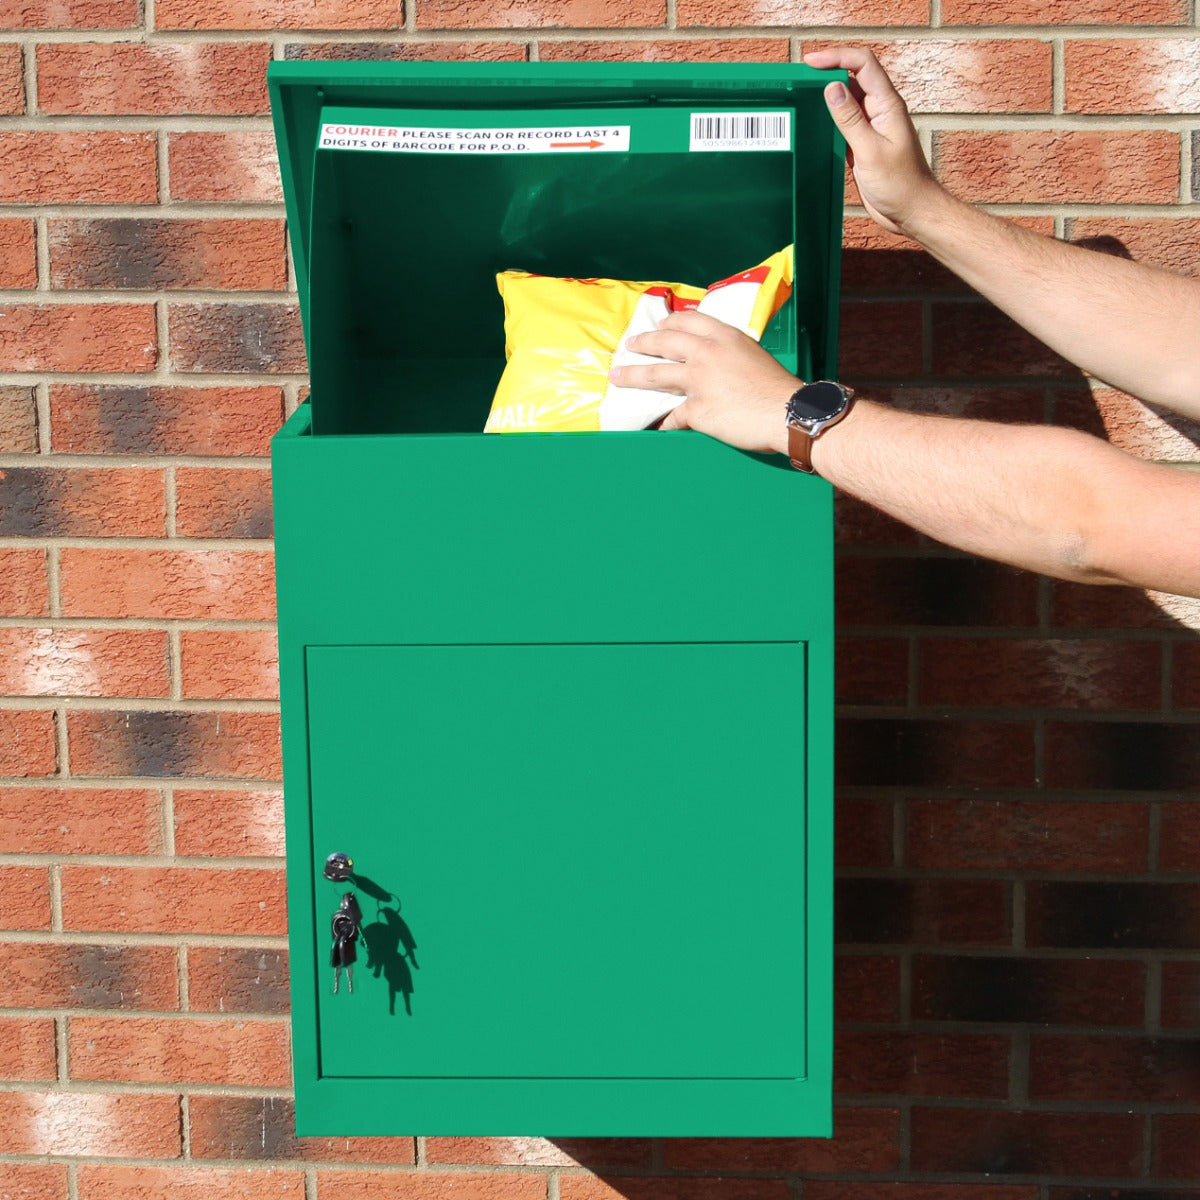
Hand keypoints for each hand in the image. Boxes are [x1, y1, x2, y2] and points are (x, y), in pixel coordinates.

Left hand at [610, 310, 799, 454]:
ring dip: (631, 376)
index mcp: (724, 337)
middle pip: (664, 342)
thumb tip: (717, 364)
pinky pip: (671, 417)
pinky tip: (654, 426)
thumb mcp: (753, 356)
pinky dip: (662, 423)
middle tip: (630, 345)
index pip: (689, 321)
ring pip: (654, 375)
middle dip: (643, 343)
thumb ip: (730, 354)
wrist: (787, 412)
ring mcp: (698, 381)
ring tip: (617, 376)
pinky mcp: (695, 409)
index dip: (670, 322)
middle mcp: (706, 353)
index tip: (660, 325)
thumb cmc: (777, 388)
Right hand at [802, 47, 943, 236]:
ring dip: (826, 97)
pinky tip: (814, 124)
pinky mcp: (863, 144)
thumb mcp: (870, 151)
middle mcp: (879, 111)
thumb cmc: (900, 185)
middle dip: (828, 72)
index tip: (811, 61)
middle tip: (800, 77)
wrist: (911, 211)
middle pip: (852, 78)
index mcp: (887, 106)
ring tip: (802, 97)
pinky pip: (843, 124)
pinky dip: (828, 121)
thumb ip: (850, 120)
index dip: (837, 56)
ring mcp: (871, 127)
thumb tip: (831, 89)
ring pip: (846, 101)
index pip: (863, 65)